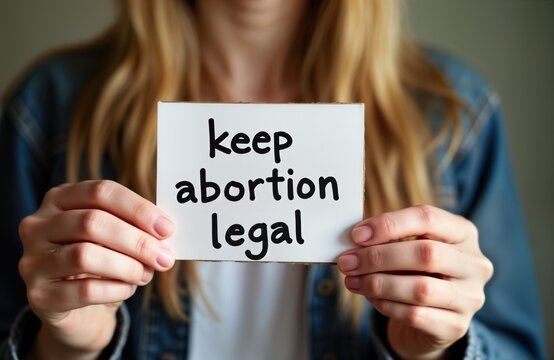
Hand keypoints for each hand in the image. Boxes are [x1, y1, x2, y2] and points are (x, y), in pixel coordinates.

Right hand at [18, 180, 175, 359]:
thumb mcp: (117, 237)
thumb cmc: (103, 263)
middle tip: (164, 257)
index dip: (138, 209)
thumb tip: (164, 230)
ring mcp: (32, 260)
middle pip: (92, 222)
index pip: (101, 192)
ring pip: (85, 256)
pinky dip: (116, 290)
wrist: (80, 311)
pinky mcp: (38, 295)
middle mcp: (38, 225)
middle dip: (137, 241)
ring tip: (146, 274)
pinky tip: (128, 289)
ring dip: (127, 266)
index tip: (167, 228)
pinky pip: (84, 290)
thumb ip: (136, 227)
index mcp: (60, 199)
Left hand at [338, 205, 492, 359]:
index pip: (428, 218)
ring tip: (352, 281)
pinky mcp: (457, 326)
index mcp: (463, 233)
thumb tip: (356, 238)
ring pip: (421, 288)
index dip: (390, 224)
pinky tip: (371, 298)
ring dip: (378, 283)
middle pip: (426, 253)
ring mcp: (471, 297)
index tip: (357, 235)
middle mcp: (475, 264)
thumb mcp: (406, 248)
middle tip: (348, 261)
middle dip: (379, 257)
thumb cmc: (414, 272)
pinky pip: (416, 315)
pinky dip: (387, 305)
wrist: (430, 318)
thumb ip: (388, 239)